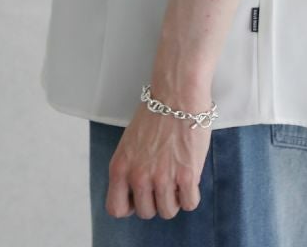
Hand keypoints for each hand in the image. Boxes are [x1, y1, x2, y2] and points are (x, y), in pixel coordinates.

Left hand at [105, 95, 210, 219]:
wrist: (177, 93)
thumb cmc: (156, 112)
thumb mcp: (130, 142)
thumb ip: (131, 167)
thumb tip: (140, 189)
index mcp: (120, 167)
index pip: (116, 208)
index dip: (129, 206)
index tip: (140, 196)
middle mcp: (138, 176)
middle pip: (146, 212)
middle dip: (155, 200)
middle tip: (164, 181)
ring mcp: (162, 178)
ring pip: (168, 211)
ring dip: (174, 198)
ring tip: (178, 178)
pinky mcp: (186, 176)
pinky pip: (189, 204)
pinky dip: (191, 195)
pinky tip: (190, 178)